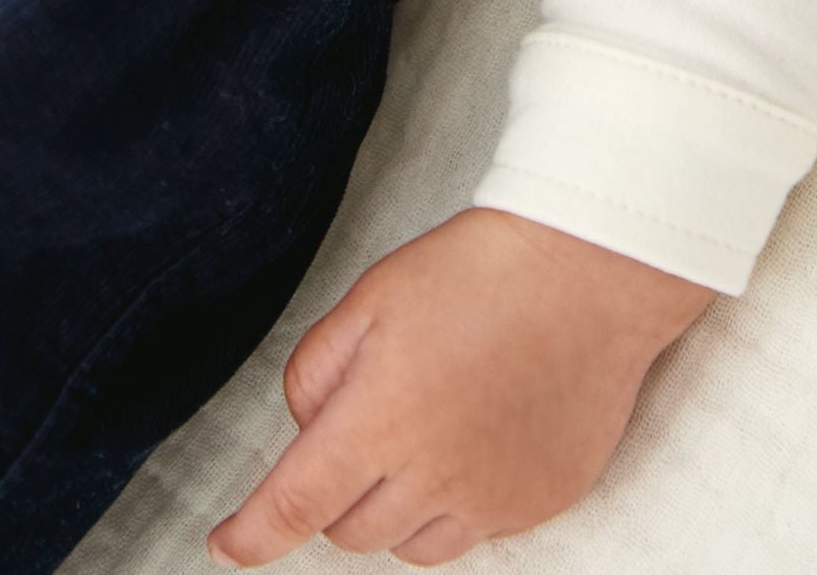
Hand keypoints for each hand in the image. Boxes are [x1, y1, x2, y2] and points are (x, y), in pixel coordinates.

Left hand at [206, 206, 716, 565]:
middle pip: (350, 532)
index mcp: (379, 419)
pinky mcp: (538, 502)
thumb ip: (318, 368)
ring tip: (422, 432)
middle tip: (362, 426)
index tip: (226, 545)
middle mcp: (432, 475)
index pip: (294, 505)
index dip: (251, 535)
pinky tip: (474, 440)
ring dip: (394, 509)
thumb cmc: (479, 270)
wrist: (591, 269)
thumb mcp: (372, 296)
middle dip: (336, 494)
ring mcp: (491, 499)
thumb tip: (307, 428)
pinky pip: (474, 533)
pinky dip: (455, 505)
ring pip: (410, 546)